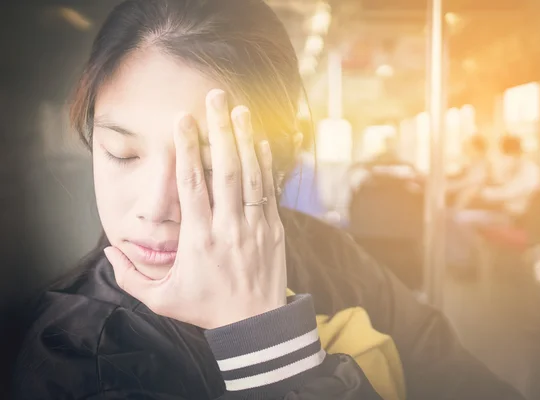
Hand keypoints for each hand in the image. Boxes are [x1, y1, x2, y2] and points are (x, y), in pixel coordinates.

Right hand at [104, 89, 287, 328]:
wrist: (255, 325)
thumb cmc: (206, 309)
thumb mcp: (161, 299)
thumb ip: (130, 277)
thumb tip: (108, 249)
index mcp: (197, 240)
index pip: (190, 186)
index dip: (186, 149)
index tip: (183, 120)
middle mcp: (226, 227)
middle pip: (221, 171)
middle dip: (218, 131)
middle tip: (215, 97)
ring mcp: (253, 226)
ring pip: (248, 176)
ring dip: (243, 140)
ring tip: (240, 109)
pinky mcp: (272, 229)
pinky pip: (268, 191)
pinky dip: (264, 166)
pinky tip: (259, 142)